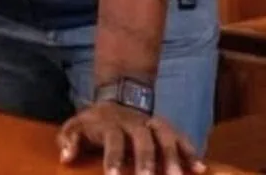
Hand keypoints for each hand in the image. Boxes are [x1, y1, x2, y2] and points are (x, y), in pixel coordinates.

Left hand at [58, 102, 207, 174]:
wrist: (118, 97)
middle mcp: (134, 124)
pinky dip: (191, 152)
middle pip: (143, 140)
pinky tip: (200, 168)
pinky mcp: (166, 128)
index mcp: (110, 125)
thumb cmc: (94, 123)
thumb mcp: (76, 126)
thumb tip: (65, 157)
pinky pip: (180, 137)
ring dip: (173, 157)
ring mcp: (152, 125)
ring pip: (165, 137)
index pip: (113, 141)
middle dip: (147, 161)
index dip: (113, 158)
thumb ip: (69, 139)